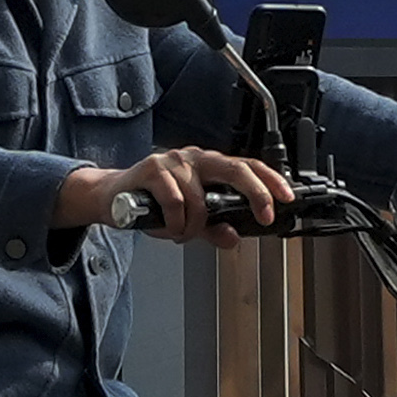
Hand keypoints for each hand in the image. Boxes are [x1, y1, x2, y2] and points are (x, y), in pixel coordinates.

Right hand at [66, 144, 288, 241]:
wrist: (110, 197)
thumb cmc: (151, 204)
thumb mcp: (188, 220)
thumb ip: (213, 229)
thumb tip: (234, 238)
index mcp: (207, 166)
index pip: (247, 166)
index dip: (270, 181)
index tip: (286, 198)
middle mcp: (194, 159)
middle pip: (235, 168)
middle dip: (256, 192)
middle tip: (265, 213)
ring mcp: (173, 162)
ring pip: (202, 198)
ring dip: (196, 225)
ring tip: (182, 233)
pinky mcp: (152, 169)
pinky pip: (176, 201)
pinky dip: (176, 223)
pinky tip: (168, 227)